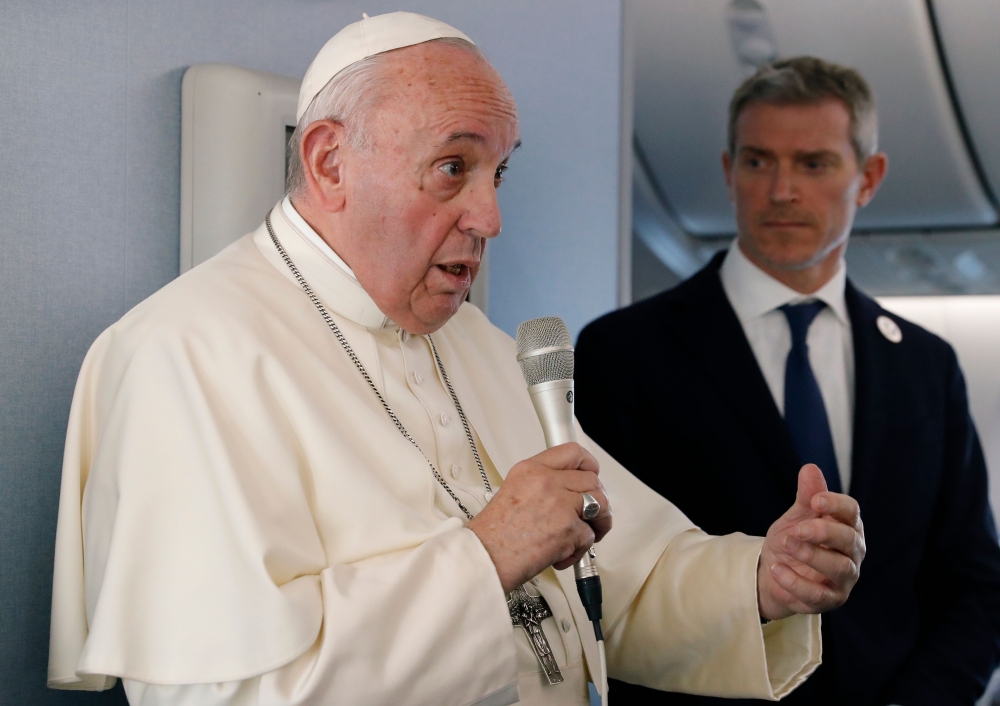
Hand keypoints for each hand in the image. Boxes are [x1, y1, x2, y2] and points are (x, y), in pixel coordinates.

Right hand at [467, 443, 611, 593]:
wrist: (485, 557)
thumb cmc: (493, 534)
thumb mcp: (512, 491)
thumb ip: (541, 486)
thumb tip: (567, 492)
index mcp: (532, 469)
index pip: (572, 453)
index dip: (589, 464)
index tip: (593, 474)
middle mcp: (547, 482)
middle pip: (592, 480)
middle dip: (598, 499)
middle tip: (592, 514)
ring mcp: (560, 504)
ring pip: (600, 504)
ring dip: (599, 522)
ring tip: (587, 534)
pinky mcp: (568, 529)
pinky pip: (589, 536)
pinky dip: (580, 550)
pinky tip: (562, 555)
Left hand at [758, 464, 865, 620]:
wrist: (774, 572)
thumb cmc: (794, 540)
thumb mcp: (797, 516)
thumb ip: (806, 497)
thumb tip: (810, 468)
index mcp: (846, 526)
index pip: (852, 511)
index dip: (836, 504)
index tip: (815, 500)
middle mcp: (852, 552)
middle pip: (849, 539)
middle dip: (823, 532)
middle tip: (797, 529)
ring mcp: (844, 578)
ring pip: (839, 568)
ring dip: (811, 556)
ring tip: (786, 545)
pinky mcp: (830, 600)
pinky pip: (818, 594)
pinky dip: (796, 582)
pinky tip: (777, 569)